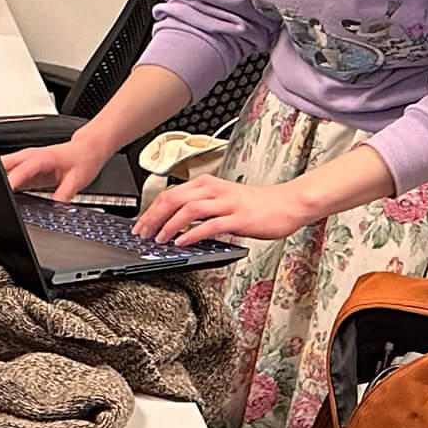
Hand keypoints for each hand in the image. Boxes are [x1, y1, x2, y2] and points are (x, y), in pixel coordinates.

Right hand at [1, 135, 119, 202]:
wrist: (88, 149)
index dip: (10, 181)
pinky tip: (5, 196)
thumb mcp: (78, 180)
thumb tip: (56, 207)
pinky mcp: (26, 169)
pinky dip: (4, 184)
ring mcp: (26, 162)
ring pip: (2, 168)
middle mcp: (29, 157)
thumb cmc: (83, 160)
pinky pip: (9, 175)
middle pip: (2, 165)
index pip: (20, 170)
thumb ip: (64, 194)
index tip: (2, 192)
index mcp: (41, 158)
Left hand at [136, 174, 319, 246]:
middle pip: (174, 200)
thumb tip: (173, 221)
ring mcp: (227, 203)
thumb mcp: (222, 199)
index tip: (139, 225)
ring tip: (159, 239)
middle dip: (153, 218)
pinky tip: (182, 243)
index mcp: (207, 184)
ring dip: (169, 226)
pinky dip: (192, 234)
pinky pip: (210, 225)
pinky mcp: (239, 218)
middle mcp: (214, 190)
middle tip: (143, 234)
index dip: (150, 210)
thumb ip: (200, 206)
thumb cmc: (256, 204)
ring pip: (189, 210)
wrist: (288, 203)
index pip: (170, 194)